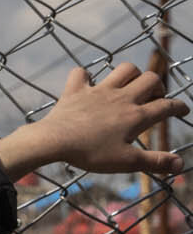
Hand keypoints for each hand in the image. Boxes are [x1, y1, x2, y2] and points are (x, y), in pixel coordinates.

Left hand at [0, 64, 186, 179]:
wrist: (54, 141)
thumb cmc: (91, 153)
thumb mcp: (126, 162)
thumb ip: (155, 162)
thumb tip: (180, 164)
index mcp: (136, 116)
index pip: (167, 106)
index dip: (179, 107)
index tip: (183, 110)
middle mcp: (121, 98)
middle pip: (151, 79)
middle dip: (158, 86)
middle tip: (154, 98)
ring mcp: (98, 91)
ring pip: (124, 69)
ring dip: (132, 74)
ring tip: (131, 87)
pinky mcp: (76, 90)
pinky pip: (81, 73)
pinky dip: (85, 76)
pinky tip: (87, 84)